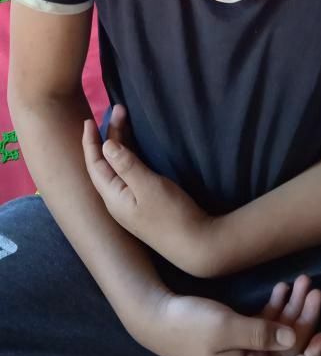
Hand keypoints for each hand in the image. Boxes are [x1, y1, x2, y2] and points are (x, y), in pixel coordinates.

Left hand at [82, 105, 212, 275]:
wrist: (196, 245)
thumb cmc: (172, 215)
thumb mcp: (148, 186)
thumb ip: (126, 165)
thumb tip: (106, 145)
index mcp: (113, 197)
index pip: (94, 165)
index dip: (90, 142)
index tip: (88, 120)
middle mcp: (118, 200)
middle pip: (106, 163)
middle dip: (109, 135)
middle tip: (118, 109)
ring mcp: (131, 202)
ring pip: (118, 167)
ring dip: (120, 143)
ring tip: (125, 120)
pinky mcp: (145, 203)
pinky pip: (129, 172)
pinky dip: (129, 155)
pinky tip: (134, 146)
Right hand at [128, 273, 320, 355]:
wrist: (157, 316)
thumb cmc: (189, 324)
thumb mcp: (225, 328)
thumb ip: (260, 335)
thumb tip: (293, 341)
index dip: (309, 355)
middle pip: (286, 346)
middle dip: (303, 319)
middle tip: (314, 289)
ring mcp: (244, 350)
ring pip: (277, 332)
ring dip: (291, 308)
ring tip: (303, 281)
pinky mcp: (237, 335)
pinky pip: (264, 325)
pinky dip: (274, 308)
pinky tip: (283, 290)